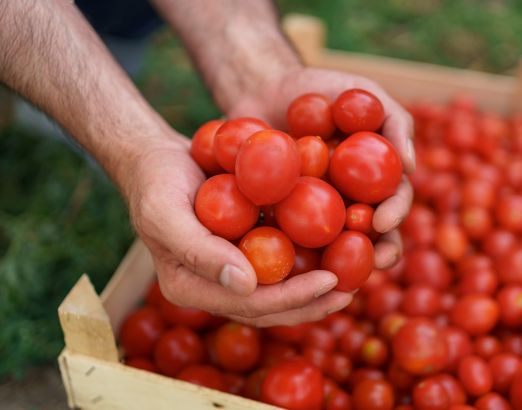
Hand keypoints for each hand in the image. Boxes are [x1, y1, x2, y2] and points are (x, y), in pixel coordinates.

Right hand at [126, 134, 351, 325]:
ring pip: (278, 290)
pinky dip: (307, 259)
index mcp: (193, 289)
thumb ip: (200, 251)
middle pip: (269, 307)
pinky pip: (279, 261)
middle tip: (350, 291)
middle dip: (311, 303)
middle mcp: (215, 286)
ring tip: (354, 280)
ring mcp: (232, 269)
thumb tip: (247, 285)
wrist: (157, 159)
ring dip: (315, 290)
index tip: (330, 281)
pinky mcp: (245, 249)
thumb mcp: (167, 213)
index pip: (248, 305)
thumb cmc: (156, 183)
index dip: (291, 298)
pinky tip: (338, 250)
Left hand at [229, 67, 414, 268]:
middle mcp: (349, 201)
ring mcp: (314, 212)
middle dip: (375, 252)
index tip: (384, 221)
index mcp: (373, 179)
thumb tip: (411, 164)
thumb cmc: (321, 87)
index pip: (392, 202)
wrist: (264, 87)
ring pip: (331, 247)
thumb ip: (394, 120)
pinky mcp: (279, 217)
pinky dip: (288, 253)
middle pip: (369, 235)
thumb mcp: (362, 91)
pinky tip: (284, 266)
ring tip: (334, 276)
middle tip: (371, 261)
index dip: (394, 215)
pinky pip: (284, 239)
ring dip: (337, 264)